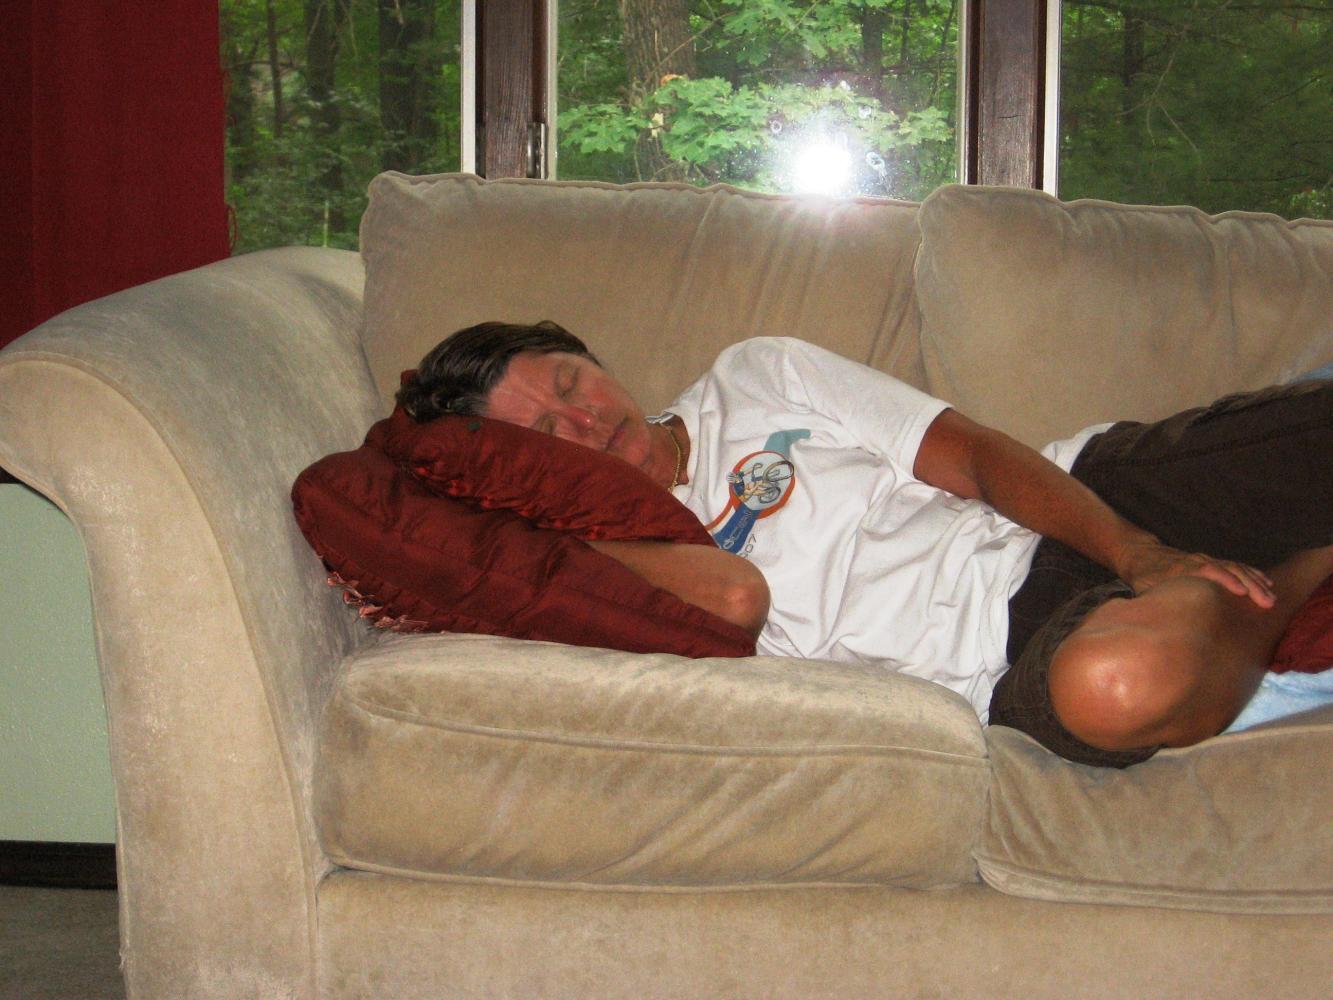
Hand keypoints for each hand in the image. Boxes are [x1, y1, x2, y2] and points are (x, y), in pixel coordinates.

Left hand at [1118, 539, 1275, 607]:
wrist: (1141, 554)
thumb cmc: (1143, 576)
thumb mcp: (1144, 587)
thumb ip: (1154, 600)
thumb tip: (1157, 619)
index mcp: (1183, 569)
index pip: (1208, 572)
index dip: (1225, 581)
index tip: (1241, 592)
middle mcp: (1199, 562)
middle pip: (1229, 570)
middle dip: (1250, 585)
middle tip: (1267, 601)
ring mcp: (1207, 560)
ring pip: (1236, 568)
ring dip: (1255, 581)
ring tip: (1271, 597)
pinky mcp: (1212, 562)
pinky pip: (1236, 566)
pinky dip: (1252, 573)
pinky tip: (1266, 582)